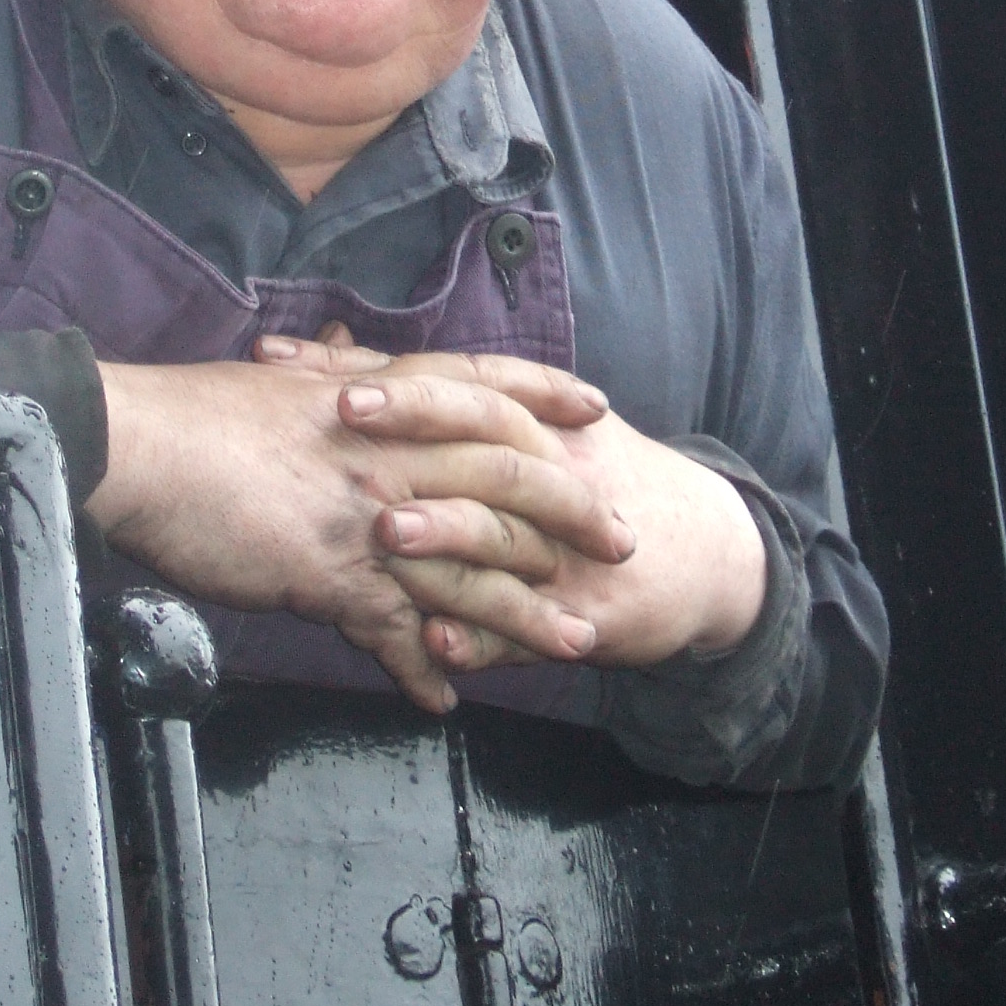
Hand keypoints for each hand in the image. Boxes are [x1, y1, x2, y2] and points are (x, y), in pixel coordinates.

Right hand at [90, 353, 634, 711]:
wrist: (142, 448)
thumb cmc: (198, 415)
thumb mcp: (280, 383)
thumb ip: (328, 382)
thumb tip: (349, 367)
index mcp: (376, 397)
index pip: (481, 384)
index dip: (543, 392)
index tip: (595, 407)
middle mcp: (389, 451)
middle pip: (506, 479)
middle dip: (571, 512)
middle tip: (622, 541)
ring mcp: (367, 516)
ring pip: (472, 569)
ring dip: (528, 615)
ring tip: (576, 647)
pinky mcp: (333, 577)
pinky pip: (398, 634)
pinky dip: (424, 672)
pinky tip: (446, 702)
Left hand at [265, 333, 768, 678]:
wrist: (707, 555)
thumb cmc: (596, 483)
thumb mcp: (540, 428)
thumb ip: (445, 404)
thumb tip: (341, 359)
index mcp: (532, 418)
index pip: (449, 378)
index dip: (375, 367)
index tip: (298, 359)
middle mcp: (549, 466)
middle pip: (481, 428)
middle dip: (414, 417)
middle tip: (344, 411)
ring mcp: (565, 543)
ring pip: (501, 532)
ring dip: (445, 532)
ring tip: (384, 532)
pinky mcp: (581, 615)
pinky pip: (525, 629)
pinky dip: (482, 638)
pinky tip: (434, 646)